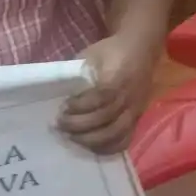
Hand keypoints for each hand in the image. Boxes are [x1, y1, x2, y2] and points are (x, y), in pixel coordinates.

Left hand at [59, 33, 157, 153]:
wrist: (140, 49)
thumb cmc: (111, 51)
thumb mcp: (92, 54)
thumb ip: (76, 71)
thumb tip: (55, 91)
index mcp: (120, 77)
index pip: (102, 97)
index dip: (82, 105)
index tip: (65, 105)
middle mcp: (131, 96)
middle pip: (107, 118)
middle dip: (80, 125)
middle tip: (61, 123)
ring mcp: (136, 109)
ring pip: (116, 133)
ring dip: (91, 139)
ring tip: (72, 136)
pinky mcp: (137, 118)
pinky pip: (125, 139)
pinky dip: (107, 147)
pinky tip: (90, 145)